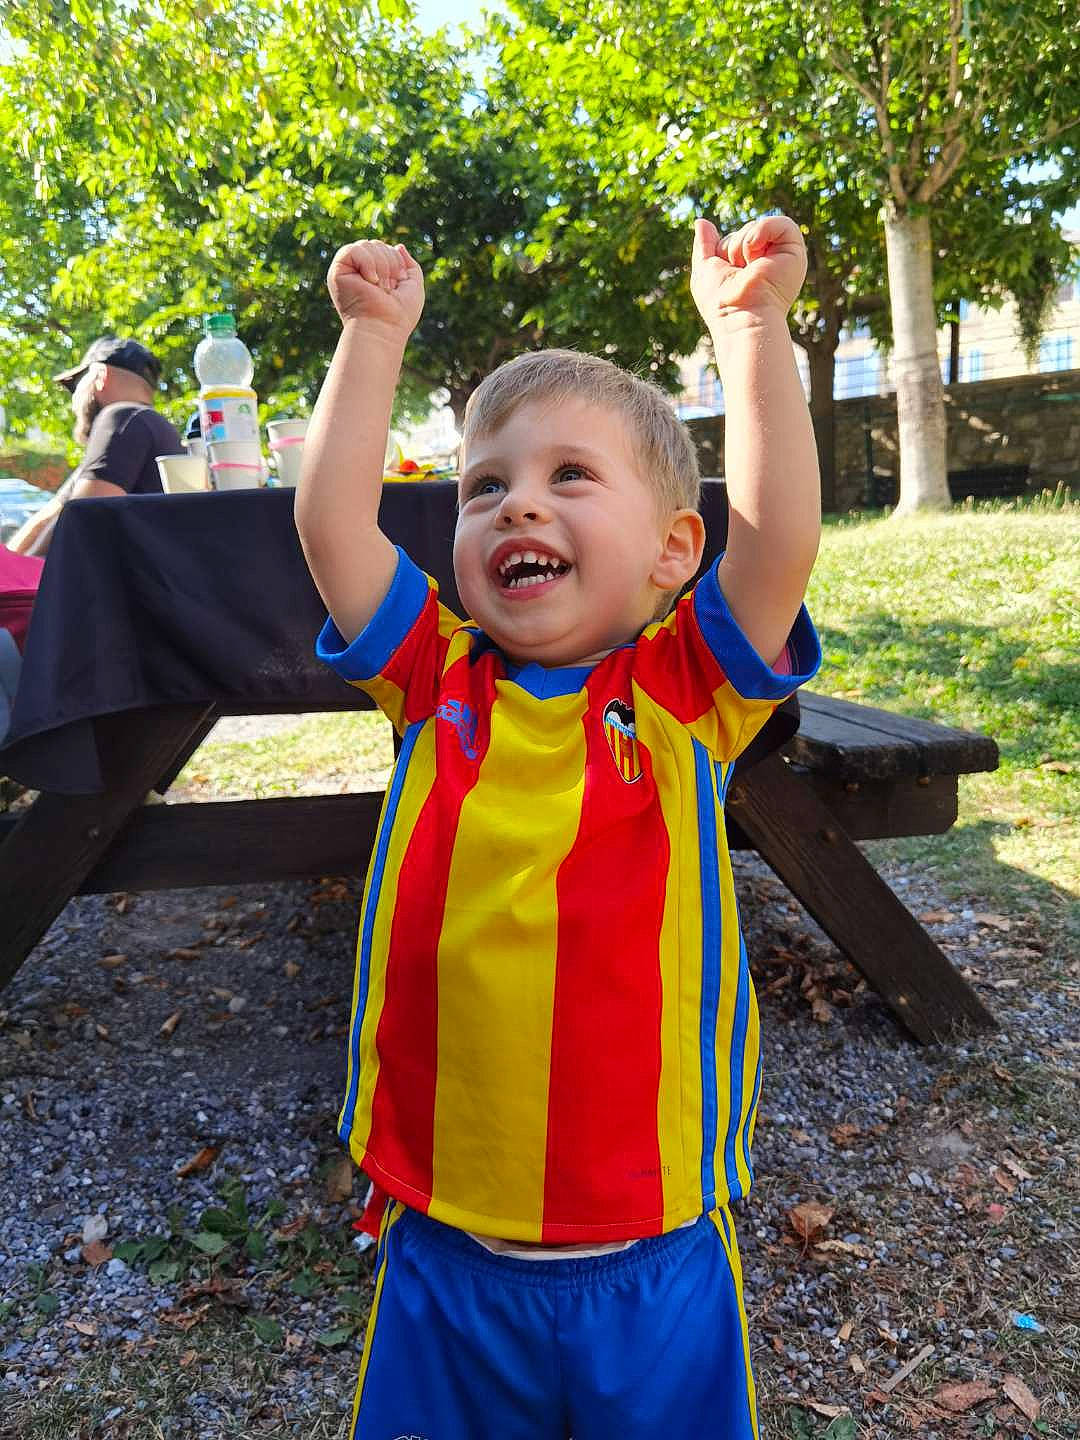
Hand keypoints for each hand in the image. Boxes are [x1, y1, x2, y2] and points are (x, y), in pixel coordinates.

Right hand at [327, 240, 424, 338]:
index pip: (385, 249)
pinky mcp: (337, 271)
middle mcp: (359, 271)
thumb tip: (399, 246)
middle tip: (388, 289)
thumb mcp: (413, 286)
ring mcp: (347, 271)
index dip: (396, 262)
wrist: (385, 328)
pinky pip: (353, 249)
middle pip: (376, 244)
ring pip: (366, 244)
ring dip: (381, 266)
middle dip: (390, 263)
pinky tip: (370, 281)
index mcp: (374, 273)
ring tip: (380, 288)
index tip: (397, 285)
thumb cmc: (400, 314)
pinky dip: (367, 263)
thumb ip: (409, 265)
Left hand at [691, 216, 805, 329]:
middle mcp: (768, 262)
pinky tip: (754, 250)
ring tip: (746, 267)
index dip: (722, 250)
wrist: (739, 316)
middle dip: (732, 247)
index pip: (733, 239)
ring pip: (758, 226)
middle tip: (737, 272)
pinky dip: (763, 230)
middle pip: (745, 230)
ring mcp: (782, 258)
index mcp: (750, 267)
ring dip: (743, 244)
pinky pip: (782, 223)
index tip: (725, 274)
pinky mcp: (795, 253)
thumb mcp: (705, 269)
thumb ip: (704, 245)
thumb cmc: (720, 303)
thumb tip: (701, 221)